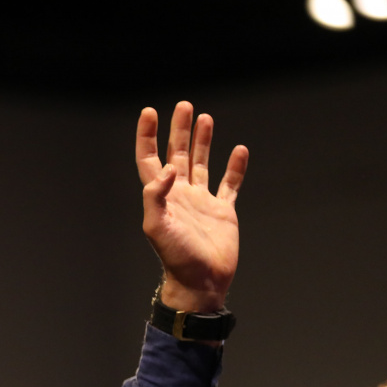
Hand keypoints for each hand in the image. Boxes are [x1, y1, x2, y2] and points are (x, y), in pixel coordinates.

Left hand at [136, 101, 247, 311]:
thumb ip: (156, 195)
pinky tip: (239, 150)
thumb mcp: (156, 226)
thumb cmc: (175, 257)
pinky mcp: (222, 212)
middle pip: (177, 154)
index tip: (149, 111)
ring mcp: (201, 202)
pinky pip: (229, 184)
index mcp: (161, 196)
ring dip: (202, 141)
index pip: (149, 159)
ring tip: (205, 118)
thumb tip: (168, 167)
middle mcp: (180, 194)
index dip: (147, 136)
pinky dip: (235, 168)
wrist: (201, 281)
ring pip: (201, 164)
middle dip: (179, 130)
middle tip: (184, 106)